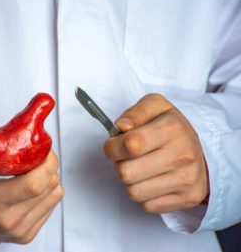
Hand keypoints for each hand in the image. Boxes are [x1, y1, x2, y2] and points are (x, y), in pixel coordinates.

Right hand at [0, 133, 63, 243]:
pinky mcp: (26, 235)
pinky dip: (46, 190)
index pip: (34, 185)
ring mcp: (19, 230)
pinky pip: (51, 205)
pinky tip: (28, 184)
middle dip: (48, 165)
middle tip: (34, 153)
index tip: (42, 148)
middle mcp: (8, 220)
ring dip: (48, 177)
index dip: (46, 163)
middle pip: (49, 187)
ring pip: (55, 195)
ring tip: (30, 168)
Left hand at [104, 94, 208, 213]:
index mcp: (173, 128)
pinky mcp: (189, 198)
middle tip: (128, 158)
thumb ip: (135, 113)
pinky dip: (145, 195)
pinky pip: (148, 206)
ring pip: (134, 192)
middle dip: (119, 165)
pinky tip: (154, 181)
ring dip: (131, 182)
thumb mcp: (154, 107)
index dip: (113, 147)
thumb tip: (122, 126)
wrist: (201, 149)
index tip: (114, 144)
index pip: (130, 144)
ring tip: (141, 169)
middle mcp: (183, 154)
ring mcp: (188, 179)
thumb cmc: (170, 128)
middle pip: (126, 173)